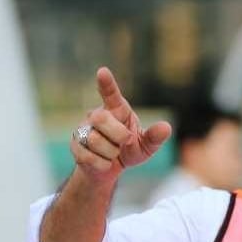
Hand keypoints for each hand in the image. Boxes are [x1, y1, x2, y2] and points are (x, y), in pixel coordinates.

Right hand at [70, 67, 170, 181]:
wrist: (108, 169)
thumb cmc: (129, 150)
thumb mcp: (146, 146)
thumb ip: (154, 137)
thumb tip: (166, 128)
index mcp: (116, 109)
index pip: (111, 94)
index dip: (107, 83)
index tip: (102, 71)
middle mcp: (97, 115)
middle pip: (100, 118)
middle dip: (117, 134)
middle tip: (126, 141)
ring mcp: (83, 129)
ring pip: (95, 140)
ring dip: (111, 153)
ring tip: (113, 153)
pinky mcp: (75, 145)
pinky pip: (88, 156)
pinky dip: (102, 164)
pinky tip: (104, 162)